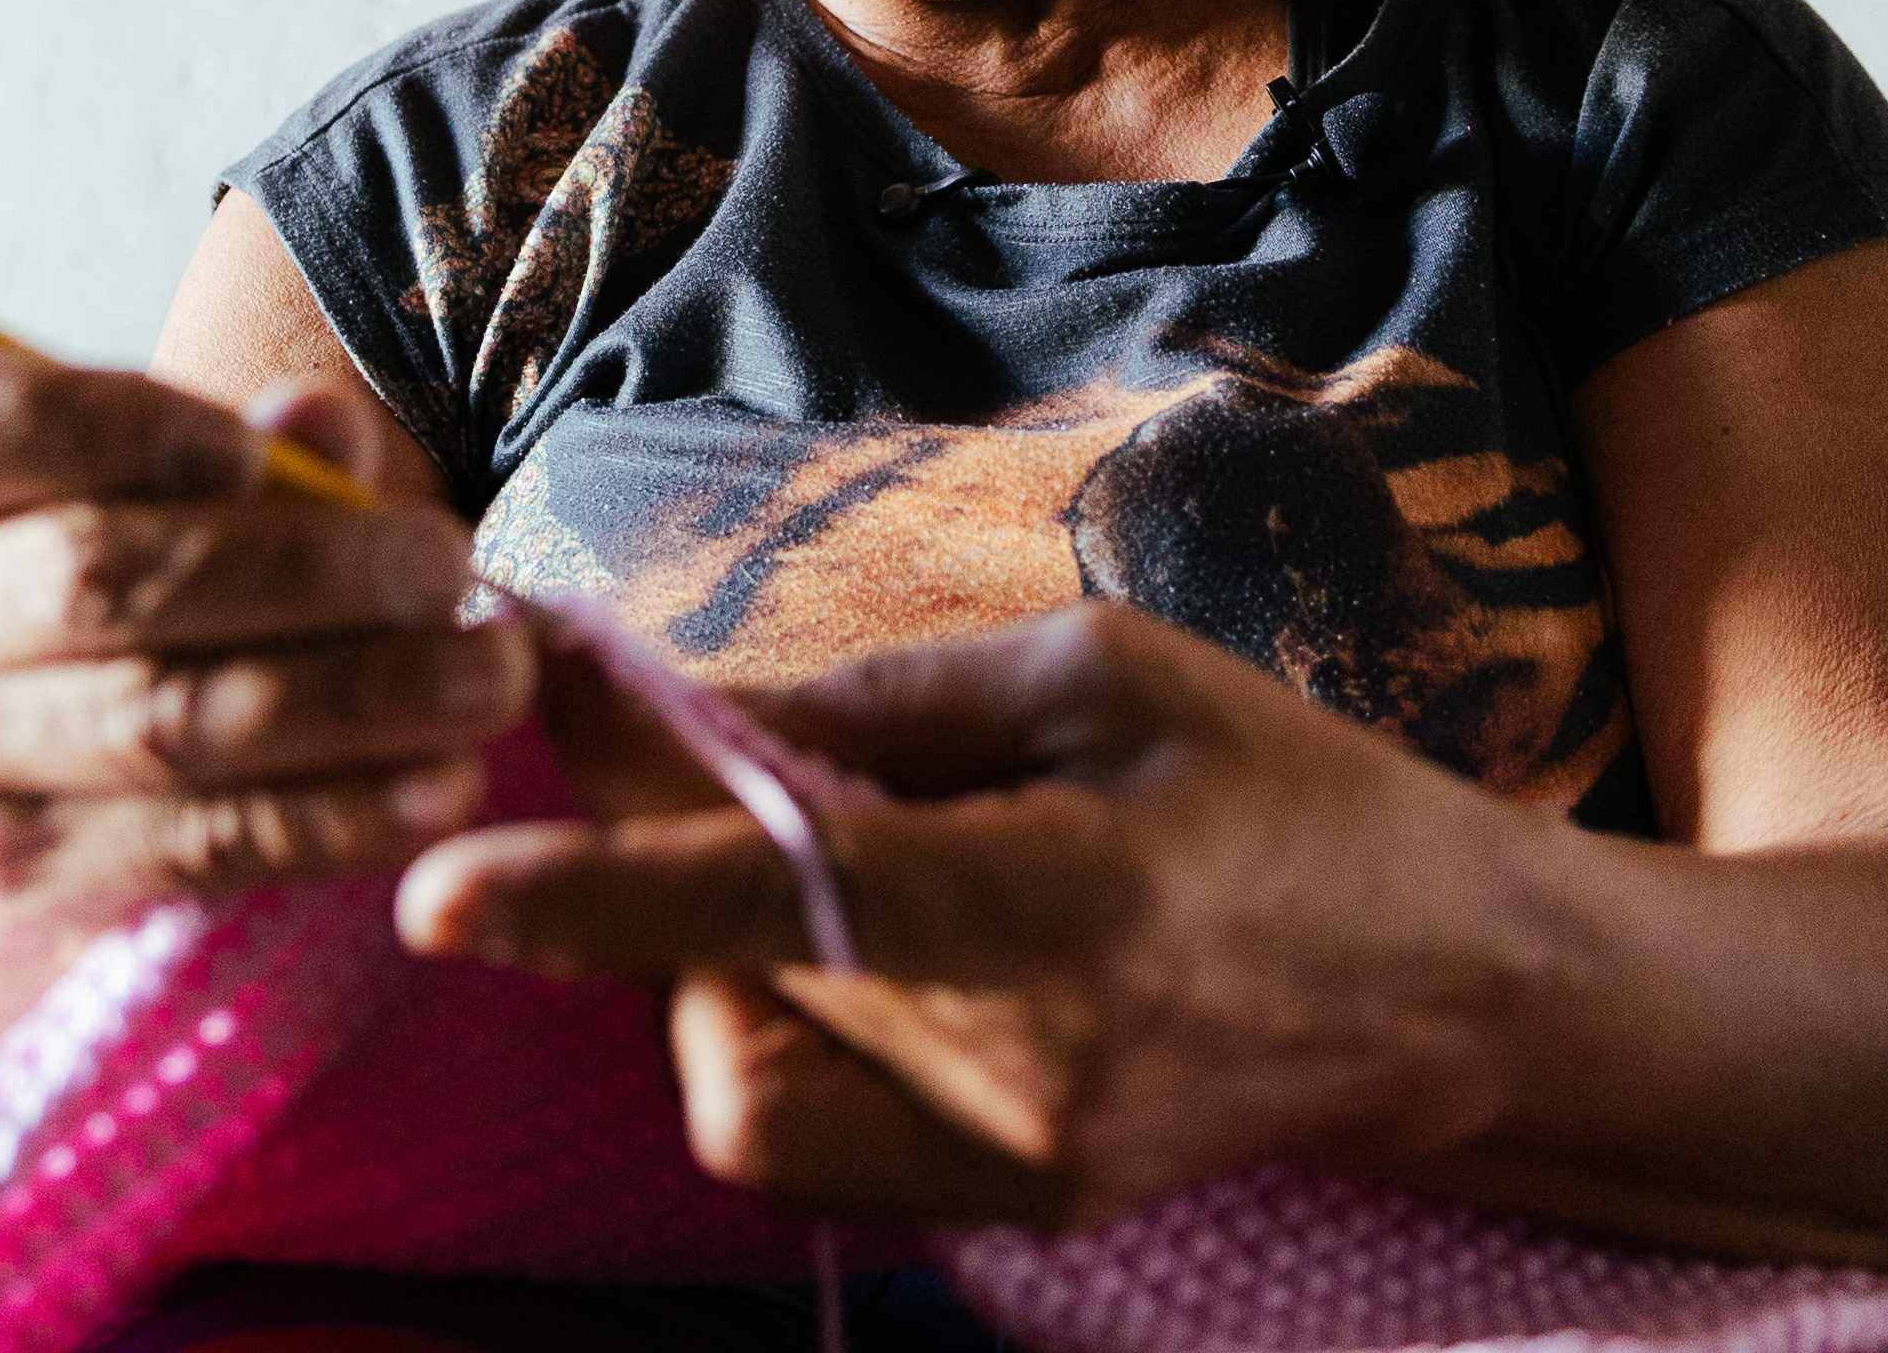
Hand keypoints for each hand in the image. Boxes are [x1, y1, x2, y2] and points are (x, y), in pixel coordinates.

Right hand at [0, 352, 534, 1038]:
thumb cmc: (119, 639)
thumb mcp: (168, 523)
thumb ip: (251, 465)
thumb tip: (317, 422)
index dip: (113, 427)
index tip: (253, 451)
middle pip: (95, 573)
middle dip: (299, 568)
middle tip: (448, 570)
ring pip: (163, 718)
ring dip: (354, 695)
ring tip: (486, 679)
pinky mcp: (11, 886)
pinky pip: (198, 842)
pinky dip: (336, 814)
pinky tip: (438, 790)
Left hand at [396, 603, 1553, 1233]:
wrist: (1447, 989)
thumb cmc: (1284, 789)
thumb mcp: (1099, 674)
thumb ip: (878, 705)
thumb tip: (685, 717)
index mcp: (1060, 904)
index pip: (779, 904)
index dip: (597, 894)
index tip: (440, 892)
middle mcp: (1019, 1069)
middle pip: (730, 978)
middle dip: (651, 865)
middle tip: (671, 748)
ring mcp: (1008, 1167)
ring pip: (741, 1078)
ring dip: (714, 962)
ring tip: (821, 867)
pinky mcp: (1001, 1212)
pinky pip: (805, 1137)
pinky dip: (779, 1033)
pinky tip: (864, 952)